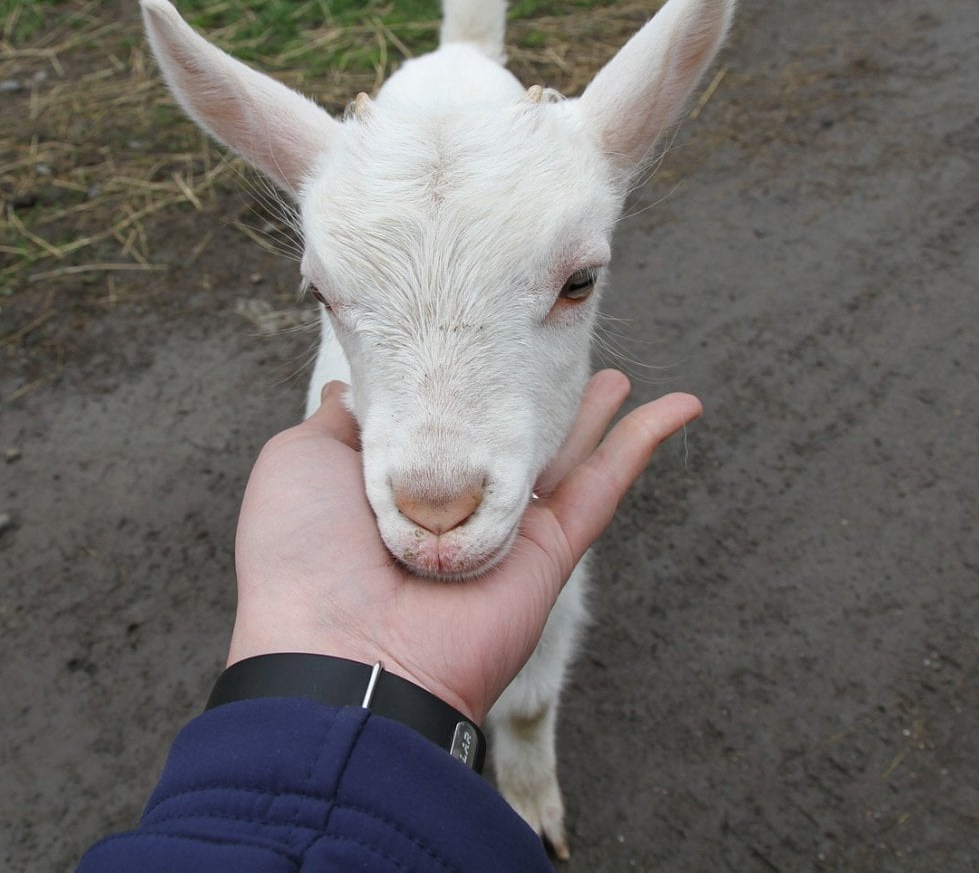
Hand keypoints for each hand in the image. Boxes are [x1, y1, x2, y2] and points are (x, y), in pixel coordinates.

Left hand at [227, 369, 701, 721]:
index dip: (457, 376)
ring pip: (563, 455)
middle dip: (530, 395)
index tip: (474, 328)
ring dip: (594, 413)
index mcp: (388, 484)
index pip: (435, 418)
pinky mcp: (549, 551)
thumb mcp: (297, 462)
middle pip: (505, 435)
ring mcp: (503, 528)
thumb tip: (351, 388)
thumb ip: (339, 420)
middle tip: (555, 351)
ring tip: (616, 372)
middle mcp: (449, 504)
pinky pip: (606, 488)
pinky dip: (644, 444)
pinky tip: (681, 406)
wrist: (338, 651)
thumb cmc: (303, 556)